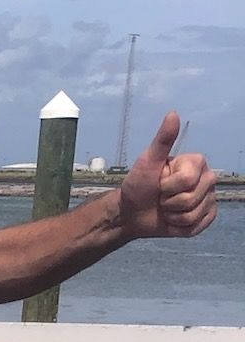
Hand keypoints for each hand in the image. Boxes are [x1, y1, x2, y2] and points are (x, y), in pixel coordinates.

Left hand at [118, 113, 217, 240]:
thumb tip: (173, 113)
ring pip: (193, 214)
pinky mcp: (206, 217)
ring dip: (172, 216)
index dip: (167, 186)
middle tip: (161, 197)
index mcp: (197, 163)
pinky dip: (180, 227)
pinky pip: (198, 226)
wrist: (133, 212)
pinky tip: (173, 219)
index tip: (159, 183)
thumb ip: (162, 140)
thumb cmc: (139, 185)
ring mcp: (209, 199)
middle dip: (169, 202)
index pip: (187, 180)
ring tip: (166, 208)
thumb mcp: (147, 161)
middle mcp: (208, 179)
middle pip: (191, 199)